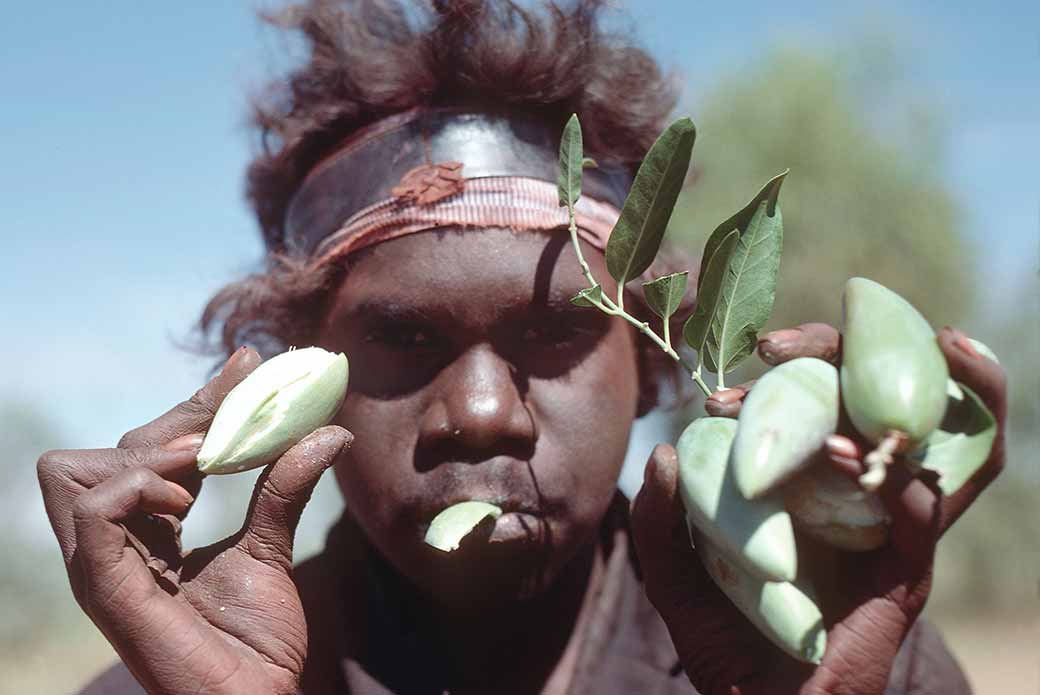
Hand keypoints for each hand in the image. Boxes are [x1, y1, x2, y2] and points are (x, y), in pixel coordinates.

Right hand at [37, 347, 352, 694]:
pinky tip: (187, 498)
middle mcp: (112, 545)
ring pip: (74, 469)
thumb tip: (328, 432)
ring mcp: (101, 566)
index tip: (250, 364)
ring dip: (145, 455)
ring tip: (206, 470)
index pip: (153, 448)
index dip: (199, 403)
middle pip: (114, 448)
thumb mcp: (270, 544)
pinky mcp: (104, 587)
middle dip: (180, 418)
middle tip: (241, 410)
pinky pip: (90, 509)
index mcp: (142, 534)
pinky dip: (137, 486)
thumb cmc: (254, 640)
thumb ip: (283, 487)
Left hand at [630, 323, 1005, 694]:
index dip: (790, 364)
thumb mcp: (677, 580)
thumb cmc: (725, 643)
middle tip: (777, 344)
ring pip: (900, 449)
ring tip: (826, 387)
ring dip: (869, 410)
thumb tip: (663, 454)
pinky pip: (919, 517)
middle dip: (828, 357)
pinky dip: (899, 485)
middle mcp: (843, 501)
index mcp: (797, 490)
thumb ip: (661, 526)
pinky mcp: (904, 572)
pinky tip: (846, 459)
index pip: (808, 405)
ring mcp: (877, 533)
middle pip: (856, 406)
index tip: (751, 347)